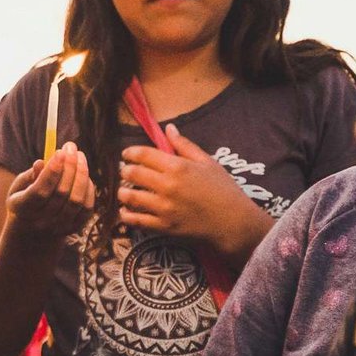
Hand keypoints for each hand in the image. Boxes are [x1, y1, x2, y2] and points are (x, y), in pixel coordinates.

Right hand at [6, 143, 95, 239]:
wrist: (33, 231)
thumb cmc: (25, 200)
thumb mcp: (19, 187)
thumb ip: (29, 176)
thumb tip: (41, 163)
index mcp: (23, 209)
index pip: (40, 191)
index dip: (52, 171)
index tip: (59, 152)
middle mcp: (42, 222)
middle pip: (61, 193)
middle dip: (69, 166)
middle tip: (71, 147)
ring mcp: (60, 227)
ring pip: (76, 200)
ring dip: (81, 174)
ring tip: (80, 156)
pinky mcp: (75, 228)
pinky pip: (87, 207)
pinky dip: (88, 188)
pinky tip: (83, 174)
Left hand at [118, 125, 272, 264]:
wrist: (232, 222)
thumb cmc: (223, 189)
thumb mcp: (207, 162)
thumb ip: (184, 145)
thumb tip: (168, 129)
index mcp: (177, 167)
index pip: (144, 155)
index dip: (130, 153)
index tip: (126, 155)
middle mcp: (167, 186)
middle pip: (133, 174)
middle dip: (125, 171)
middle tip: (125, 172)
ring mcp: (163, 208)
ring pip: (130, 197)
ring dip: (123, 193)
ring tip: (124, 191)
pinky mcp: (163, 226)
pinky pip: (137, 220)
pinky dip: (127, 215)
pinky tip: (126, 211)